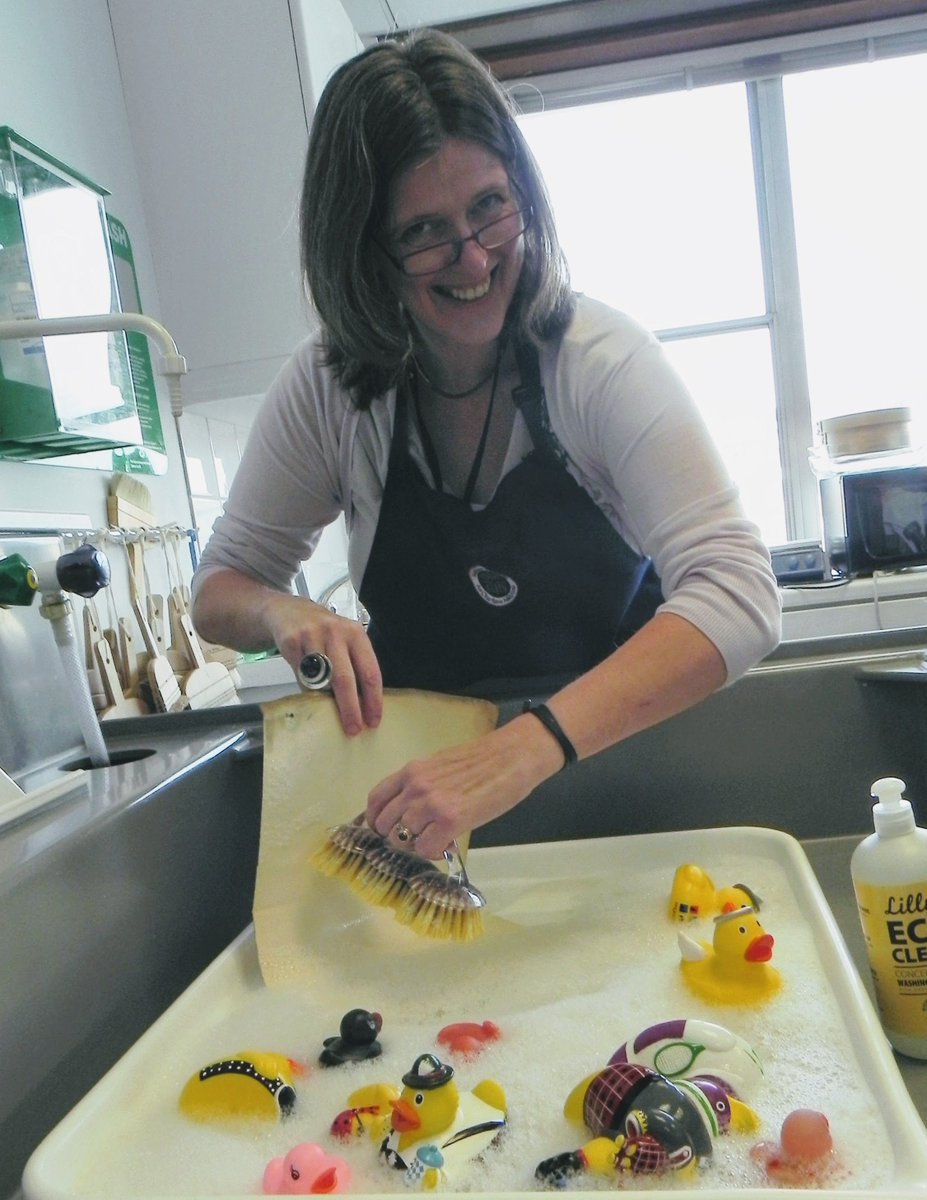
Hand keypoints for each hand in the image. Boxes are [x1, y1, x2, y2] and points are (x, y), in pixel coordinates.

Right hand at [266, 593, 382, 734]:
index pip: (370, 672)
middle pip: (346, 679)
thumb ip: (353, 664)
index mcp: (356, 634)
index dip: (373, 699)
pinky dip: (308, 691)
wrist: (288, 612)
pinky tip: (312, 698)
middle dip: (351, 708)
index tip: (373, 720)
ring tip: (334, 719)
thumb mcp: (344, 639)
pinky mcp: (291, 643)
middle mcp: (336, 633)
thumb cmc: (323, 631)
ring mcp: (311, 636)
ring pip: (321, 679)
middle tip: (354, 729)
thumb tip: (363, 704)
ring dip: (328, 703)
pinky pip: (301, 676)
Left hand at [366, 716, 564, 858]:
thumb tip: (414, 812)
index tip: (386, 828)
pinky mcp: (449, 821)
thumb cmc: (483, 759)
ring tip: (435, 840)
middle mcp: (414, 788)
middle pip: (384, 824)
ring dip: (416, 845)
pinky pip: (425, 849)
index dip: (377, 819)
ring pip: (401, 839)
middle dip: (397, 837)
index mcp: (411, 771)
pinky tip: (447, 845)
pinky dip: (433, 852)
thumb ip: (422, 786)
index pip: (376, 799)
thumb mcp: (441, 765)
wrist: (512, 756)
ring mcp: (430, 805)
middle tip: (417, 839)